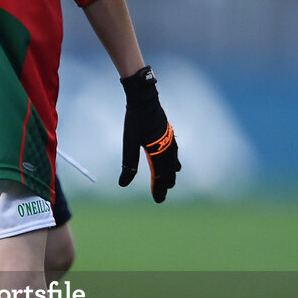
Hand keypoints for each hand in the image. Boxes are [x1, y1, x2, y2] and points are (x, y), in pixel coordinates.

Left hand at [118, 66, 180, 202]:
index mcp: (159, 151)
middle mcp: (167, 147)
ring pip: (173, 161)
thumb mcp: (129, 142)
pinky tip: (172, 160)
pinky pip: (173, 152)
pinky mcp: (168, 133)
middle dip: (166, 183)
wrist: (144, 97)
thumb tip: (123, 183)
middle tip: (163, 194)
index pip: (160, 176)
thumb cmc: (135, 119)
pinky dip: (172, 161)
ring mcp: (170, 139)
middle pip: (169, 170)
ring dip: (171, 172)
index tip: (158, 200)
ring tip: (171, 181)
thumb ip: (129, 163)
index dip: (159, 189)